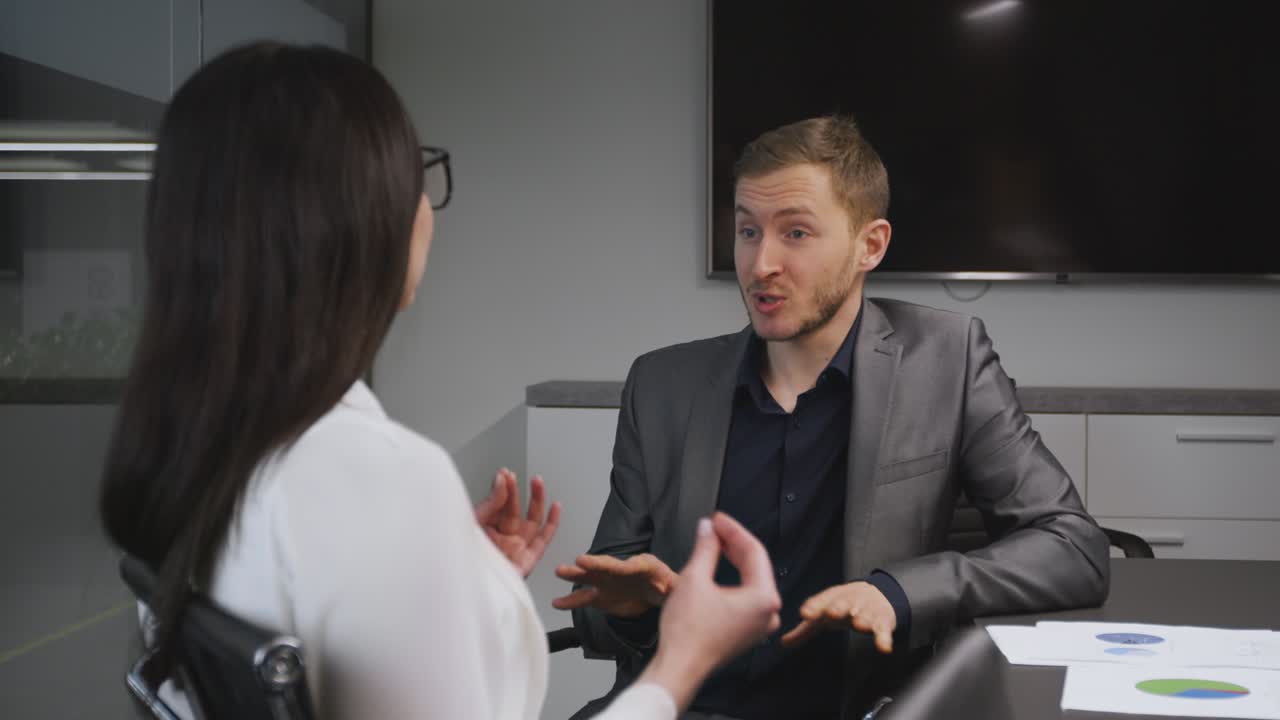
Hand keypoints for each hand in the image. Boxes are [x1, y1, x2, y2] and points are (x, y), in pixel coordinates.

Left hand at [474, 468, 560, 577]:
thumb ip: (490, 502)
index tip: (504, 474)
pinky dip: (552, 523)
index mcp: (483, 532)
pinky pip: (543, 540)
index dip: (503, 488)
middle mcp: (500, 540)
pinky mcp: (527, 561)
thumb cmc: (461, 561)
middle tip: (518, 477)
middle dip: (517, 491)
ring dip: (537, 500)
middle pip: (513, 510)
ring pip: (531, 520)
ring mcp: (514, 550)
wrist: (467, 587)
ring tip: (537, 481)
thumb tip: (501, 480)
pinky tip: (555, 507)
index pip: (497, 505)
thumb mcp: (473, 524)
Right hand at [551, 552, 677, 617]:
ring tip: (560, 571)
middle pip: (604, 566)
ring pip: (590, 578)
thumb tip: (672, 586)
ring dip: (576, 576)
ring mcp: (610, 583)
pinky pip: (585, 599)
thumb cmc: (670, 587)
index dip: (608, 564)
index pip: (623, 565)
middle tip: (577, 562)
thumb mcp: (676, 585)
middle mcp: (621, 571)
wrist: (661, 596)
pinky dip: (571, 601)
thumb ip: (673, 585)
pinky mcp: (603, 598)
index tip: (595, 560)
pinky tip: (557, 603)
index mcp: (641, 566)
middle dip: (591, 564)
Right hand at [638, 512, 781, 710]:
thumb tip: (708, 529)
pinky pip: (745, 596)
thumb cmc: (688, 634)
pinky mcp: (747, 631)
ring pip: (750, 580)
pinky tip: (716, 568)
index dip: (733, 530)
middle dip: (733, 543)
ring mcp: (759, 624)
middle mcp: (768, 612)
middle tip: (714, 527)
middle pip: (755, 565)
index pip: (754, 551)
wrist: (679, 668)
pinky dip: (732, 579)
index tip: (718, 519)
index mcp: (763, 598)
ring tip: (715, 542)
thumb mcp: (695, 579)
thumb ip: (706, 548)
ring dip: (732, 559)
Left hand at [780, 581, 895, 653]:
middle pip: (843, 604)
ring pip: (864, 615)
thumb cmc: (842, 607)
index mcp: (832, 599)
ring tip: (859, 624)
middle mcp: (849, 602)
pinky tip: (884, 648)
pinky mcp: (882, 621)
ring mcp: (866, 611)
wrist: (875, 594)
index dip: (813, 607)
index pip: (821, 601)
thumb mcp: (823, 616)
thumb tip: (783, 642)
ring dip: (862, 618)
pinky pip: (883, 630)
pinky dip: (884, 639)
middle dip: (837, 607)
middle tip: (831, 613)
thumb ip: (804, 630)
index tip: (805, 613)